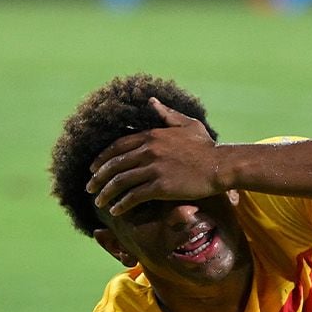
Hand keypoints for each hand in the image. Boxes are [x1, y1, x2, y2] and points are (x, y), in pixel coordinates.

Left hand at [86, 97, 226, 216]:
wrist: (221, 165)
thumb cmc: (207, 147)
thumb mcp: (187, 124)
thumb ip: (167, 114)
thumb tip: (151, 101)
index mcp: (151, 136)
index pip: (117, 147)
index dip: (102, 159)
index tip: (93, 169)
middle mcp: (148, 151)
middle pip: (115, 165)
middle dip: (99, 178)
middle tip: (90, 188)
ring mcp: (154, 169)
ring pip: (121, 182)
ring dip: (107, 193)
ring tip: (99, 202)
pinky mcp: (161, 187)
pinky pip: (134, 196)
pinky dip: (122, 204)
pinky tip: (116, 210)